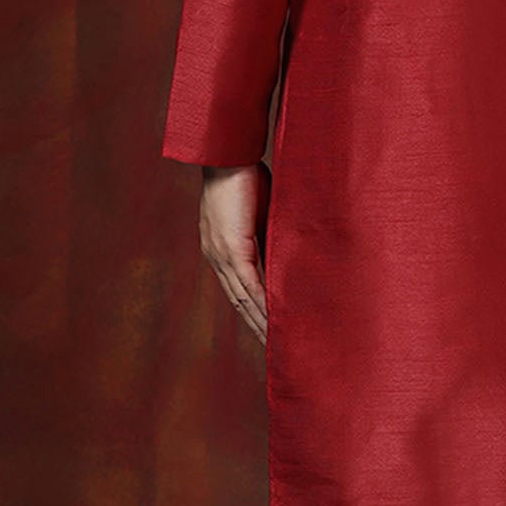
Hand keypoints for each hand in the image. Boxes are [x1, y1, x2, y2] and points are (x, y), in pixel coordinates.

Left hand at [199, 163, 269, 344]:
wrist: (227, 154)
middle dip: (256, 328)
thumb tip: (288, 249)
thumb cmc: (244, 173)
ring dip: (261, 324)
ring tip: (278, 345)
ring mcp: (222, 255)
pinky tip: (275, 322)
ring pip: (243, 300)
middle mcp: (217, 258)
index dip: (252, 313)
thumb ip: (269, 233)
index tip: (267, 331)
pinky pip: (250, 285)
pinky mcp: (233, 248)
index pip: (237, 290)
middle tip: (274, 351)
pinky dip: (263, 305)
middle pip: (238, 303)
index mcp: (220, 250)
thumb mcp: (260, 211)